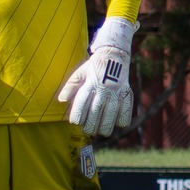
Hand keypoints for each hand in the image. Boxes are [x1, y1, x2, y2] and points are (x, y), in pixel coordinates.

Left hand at [56, 16, 138, 133]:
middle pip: (96, 111)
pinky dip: (122, 119)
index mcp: (90, 84)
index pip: (82, 103)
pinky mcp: (127, 93)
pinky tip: (118, 124)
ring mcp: (116, 92)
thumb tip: (62, 100)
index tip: (75, 123)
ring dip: (106, 125)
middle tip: (88, 130)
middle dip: (91, 124)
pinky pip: (126, 110)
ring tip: (101, 132)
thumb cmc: (93, 67)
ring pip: (111, 113)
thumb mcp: (79, 73)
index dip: (78, 115)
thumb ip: (70, 86)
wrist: (114, 57)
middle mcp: (104, 89)